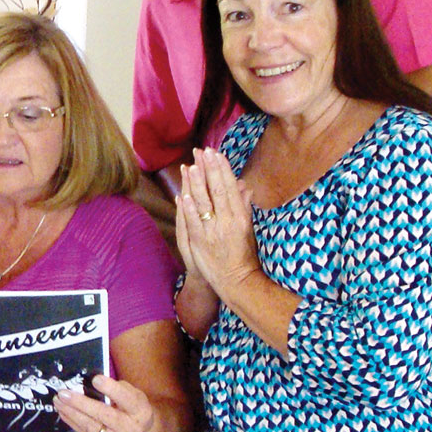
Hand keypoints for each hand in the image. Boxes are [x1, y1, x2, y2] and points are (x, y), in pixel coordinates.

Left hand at [54, 373, 154, 431]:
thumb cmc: (131, 408)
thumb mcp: (134, 395)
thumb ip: (118, 388)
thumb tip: (93, 382)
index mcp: (140, 411)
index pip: (125, 399)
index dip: (110, 389)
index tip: (95, 379)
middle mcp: (129, 429)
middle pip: (103, 414)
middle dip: (81, 403)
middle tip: (63, 393)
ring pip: (90, 426)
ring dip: (71, 413)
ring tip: (58, 401)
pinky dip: (71, 421)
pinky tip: (62, 411)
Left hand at [176, 149, 259, 296]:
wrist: (237, 280)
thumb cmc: (243, 254)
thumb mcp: (247, 228)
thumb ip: (244, 206)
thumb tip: (244, 186)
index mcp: (240, 216)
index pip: (230, 187)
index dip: (222, 169)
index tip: (215, 153)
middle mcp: (228, 221)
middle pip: (218, 191)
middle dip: (209, 170)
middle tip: (203, 151)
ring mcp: (214, 232)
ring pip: (204, 204)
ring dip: (197, 184)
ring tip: (191, 166)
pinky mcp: (201, 243)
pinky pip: (194, 223)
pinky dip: (188, 209)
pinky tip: (183, 196)